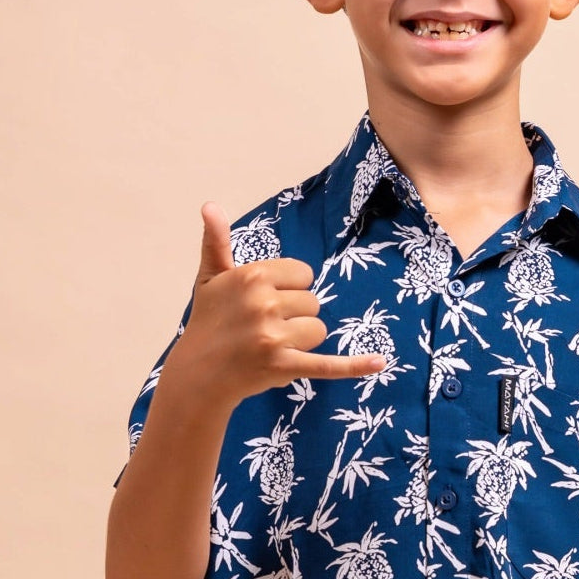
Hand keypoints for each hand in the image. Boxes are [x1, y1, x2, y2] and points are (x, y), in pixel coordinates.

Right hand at [175, 202, 387, 407]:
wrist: (198, 373)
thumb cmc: (208, 322)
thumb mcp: (211, 278)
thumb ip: (217, 241)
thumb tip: (210, 205)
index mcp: (253, 276)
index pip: (303, 274)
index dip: (289, 288)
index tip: (266, 300)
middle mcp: (264, 303)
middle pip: (312, 302)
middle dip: (295, 315)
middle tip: (264, 327)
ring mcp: (274, 337)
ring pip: (318, 330)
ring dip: (302, 339)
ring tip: (272, 345)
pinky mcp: (284, 366)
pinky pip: (327, 364)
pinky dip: (354, 366)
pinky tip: (379, 363)